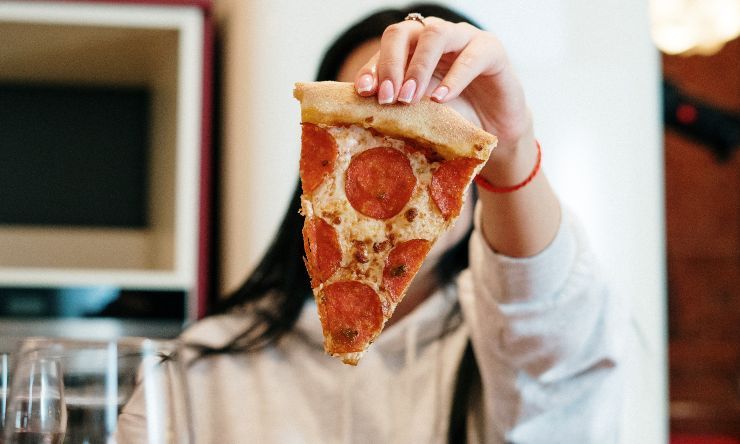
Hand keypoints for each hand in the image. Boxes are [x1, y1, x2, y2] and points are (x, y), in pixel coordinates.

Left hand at [353, 16, 560, 257]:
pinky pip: (471, 56)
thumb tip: (365, 112)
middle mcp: (435, 37)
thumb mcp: (420, 113)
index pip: (386, 47)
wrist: (494, 128)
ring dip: (418, 67)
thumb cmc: (454, 117)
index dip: (373, 67)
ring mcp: (464, 38)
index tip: (363, 92)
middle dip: (391, 64)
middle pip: (404, 33)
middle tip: (387, 97)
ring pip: (435, 34)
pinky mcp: (491, 50)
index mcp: (413, 48)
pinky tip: (440, 99)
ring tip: (409, 99)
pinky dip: (454, 78)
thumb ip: (399, 105)